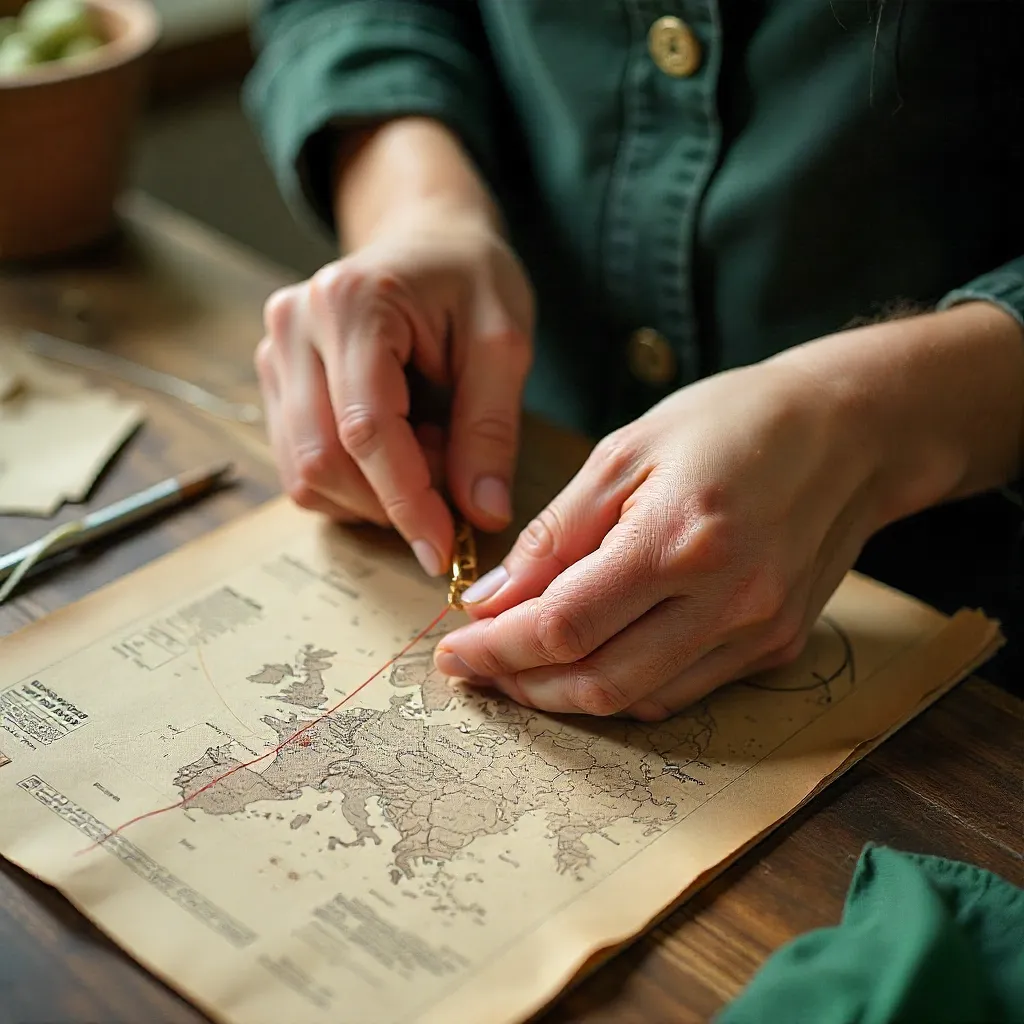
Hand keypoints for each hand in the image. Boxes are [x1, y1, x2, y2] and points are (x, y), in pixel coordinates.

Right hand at [255, 203, 533, 576]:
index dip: (407, 502)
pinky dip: (354, 483)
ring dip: (373, 494)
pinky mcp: (275, 379)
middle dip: (391, 501)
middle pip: (324, 460)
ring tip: (429, 450)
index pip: (366, 430)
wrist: (426, 236)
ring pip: (305, 472)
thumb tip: (481, 514)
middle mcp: (294, 326)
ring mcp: (274, 352)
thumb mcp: (504, 341)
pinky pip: (302, 464)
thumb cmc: (470, 277)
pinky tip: (398, 449)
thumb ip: (490, 428)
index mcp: (350, 304)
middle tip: (452, 484)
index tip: (444, 553)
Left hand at [433, 355, 894, 719]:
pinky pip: (682, 691)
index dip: (497, 648)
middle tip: (479, 667)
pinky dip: (623, 687)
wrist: (849, 432)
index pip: (564, 624)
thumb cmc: (730, 422)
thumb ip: (554, 534)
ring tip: (523, 667)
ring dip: (568, 695)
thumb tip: (492, 598)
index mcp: (678, 538)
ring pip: (638, 701)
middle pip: (598, 680)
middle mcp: (726, 599)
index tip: (454, 650)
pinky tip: (590, 660)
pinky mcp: (777, 646)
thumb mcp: (625, 453)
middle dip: (522, 684)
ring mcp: (758, 631)